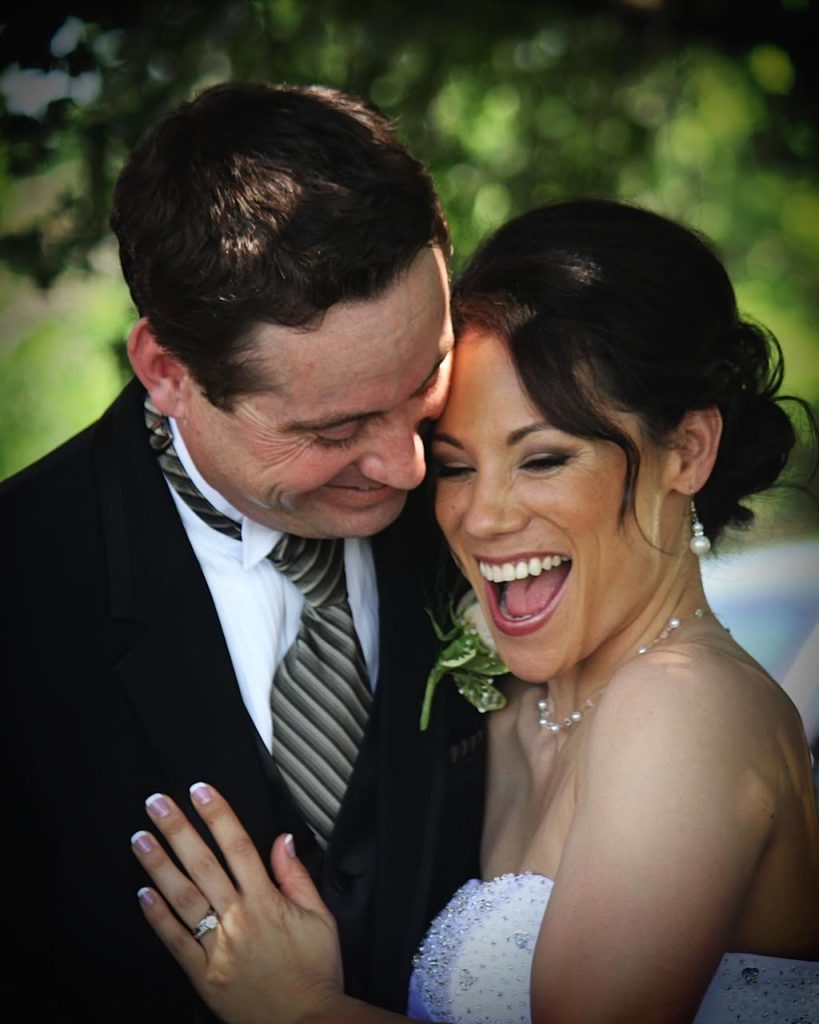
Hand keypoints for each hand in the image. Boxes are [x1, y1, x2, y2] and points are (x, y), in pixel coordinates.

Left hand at [131, 783, 342, 1023]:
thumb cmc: (317, 971)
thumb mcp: (321, 917)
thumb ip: (297, 876)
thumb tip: (283, 839)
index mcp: (267, 901)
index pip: (238, 847)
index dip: (218, 816)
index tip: (200, 790)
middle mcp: (239, 919)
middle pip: (203, 865)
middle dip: (178, 830)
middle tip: (156, 803)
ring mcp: (218, 948)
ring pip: (183, 899)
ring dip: (159, 866)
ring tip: (140, 839)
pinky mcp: (204, 976)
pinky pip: (176, 943)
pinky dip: (158, 918)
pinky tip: (143, 894)